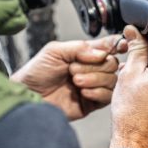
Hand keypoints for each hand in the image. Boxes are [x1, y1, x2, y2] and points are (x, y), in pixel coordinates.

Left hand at [11, 36, 126, 120]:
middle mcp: (91, 70)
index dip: (117, 44)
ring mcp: (92, 86)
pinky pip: (107, 97)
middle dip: (95, 66)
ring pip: (112, 80)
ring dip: (95, 79)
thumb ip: (79, 47)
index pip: (108, 46)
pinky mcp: (91, 104)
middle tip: (73, 70)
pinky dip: (98, 92)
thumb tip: (101, 53)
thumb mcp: (55, 51)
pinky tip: (83, 92)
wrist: (26, 97)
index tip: (121, 45)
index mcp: (84, 54)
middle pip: (112, 64)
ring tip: (76, 82)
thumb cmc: (35, 73)